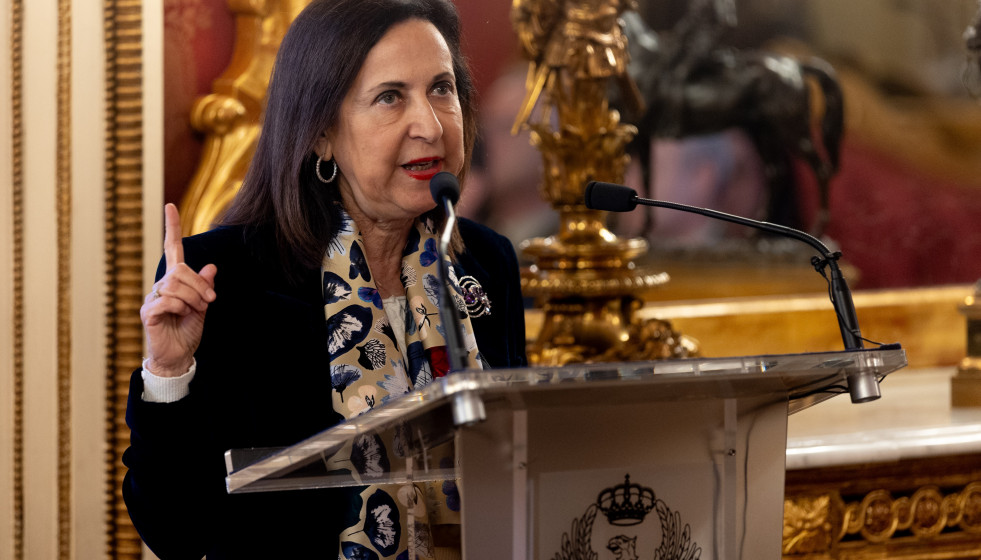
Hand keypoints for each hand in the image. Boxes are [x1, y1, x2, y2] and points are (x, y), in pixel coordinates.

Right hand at [140, 204, 216, 376]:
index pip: (172, 249)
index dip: (172, 228)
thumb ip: (204, 287)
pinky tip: (180, 315)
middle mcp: (161, 285)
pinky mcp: (148, 312)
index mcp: (175, 281)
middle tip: (209, 301)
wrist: (179, 356)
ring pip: (174, 285)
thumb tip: (212, 267)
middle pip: (180, 270)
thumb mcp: (203, 306)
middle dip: (200, 285)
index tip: (170, 206)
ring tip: (196, 310)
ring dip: (192, 298)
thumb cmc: (188, 331)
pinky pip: (166, 300)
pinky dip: (179, 307)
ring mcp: (152, 298)